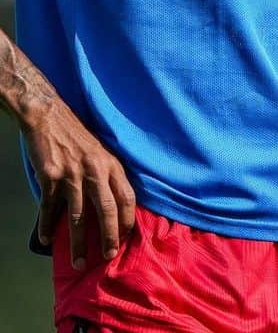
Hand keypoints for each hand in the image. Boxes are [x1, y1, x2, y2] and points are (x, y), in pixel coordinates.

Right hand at [21, 96, 135, 269]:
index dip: (127, 219)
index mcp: (111, 164)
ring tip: (77, 262)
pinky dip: (47, 227)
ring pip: (78, 217)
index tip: (126, 238)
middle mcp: (95, 171)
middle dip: (108, 237)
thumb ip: (107, 174)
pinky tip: (47, 239)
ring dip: (77, 243)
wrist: (49, 117)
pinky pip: (50, 209)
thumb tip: (113, 202)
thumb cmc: (78, 137)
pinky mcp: (50, 177)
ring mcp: (72, 175)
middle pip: (106, 210)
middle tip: (107, 257)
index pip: (127, 196)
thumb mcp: (101, 152)